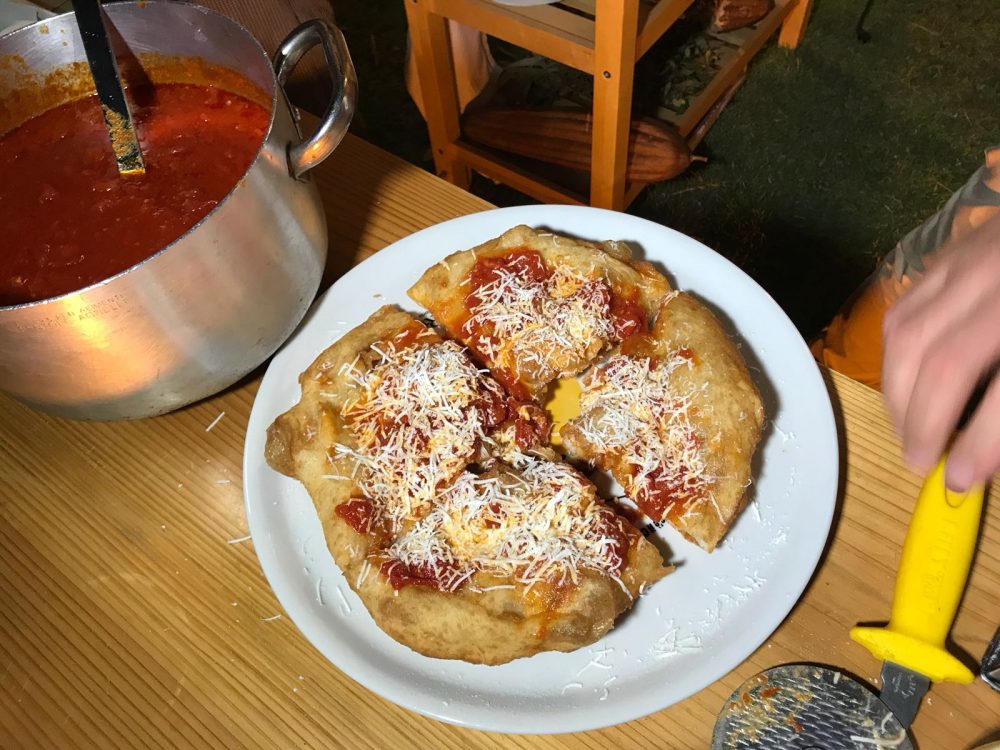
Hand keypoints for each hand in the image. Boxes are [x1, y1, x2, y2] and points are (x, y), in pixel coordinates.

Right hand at [882, 212, 999, 489]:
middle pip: (940, 365)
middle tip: (921, 461)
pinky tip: (904, 383)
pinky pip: (901, 311)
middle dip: (922, 423)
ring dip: (897, 394)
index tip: (962, 480)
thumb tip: (990, 453)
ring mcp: (969, 263)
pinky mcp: (948, 256)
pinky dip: (894, 356)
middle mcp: (999, 285)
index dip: (981, 442)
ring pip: (906, 337)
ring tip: (906, 428)